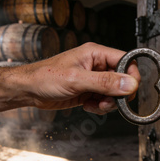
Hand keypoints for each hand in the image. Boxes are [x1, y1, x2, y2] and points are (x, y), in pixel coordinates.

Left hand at [21, 43, 139, 114]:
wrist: (28, 90)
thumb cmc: (45, 77)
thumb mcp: (77, 80)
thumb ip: (105, 82)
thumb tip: (129, 83)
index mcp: (95, 53)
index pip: (125, 60)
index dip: (131, 76)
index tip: (130, 91)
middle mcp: (96, 64)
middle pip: (121, 79)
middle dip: (118, 94)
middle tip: (108, 102)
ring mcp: (92, 78)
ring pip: (114, 92)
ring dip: (108, 103)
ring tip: (95, 105)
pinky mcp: (88, 91)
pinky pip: (103, 100)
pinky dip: (99, 107)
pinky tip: (88, 106)